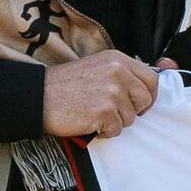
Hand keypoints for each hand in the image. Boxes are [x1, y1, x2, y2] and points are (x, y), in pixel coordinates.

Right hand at [37, 49, 158, 140]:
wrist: (39, 96)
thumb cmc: (65, 86)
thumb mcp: (97, 67)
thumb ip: (121, 74)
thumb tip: (145, 90)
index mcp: (117, 60)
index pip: (151, 79)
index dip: (148, 95)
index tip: (140, 104)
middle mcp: (118, 72)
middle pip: (145, 100)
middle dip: (132, 111)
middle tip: (112, 112)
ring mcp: (112, 92)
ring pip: (130, 118)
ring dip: (114, 122)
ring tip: (93, 113)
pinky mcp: (104, 111)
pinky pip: (116, 130)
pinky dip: (104, 131)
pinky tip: (89, 121)